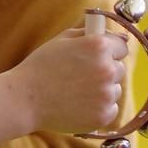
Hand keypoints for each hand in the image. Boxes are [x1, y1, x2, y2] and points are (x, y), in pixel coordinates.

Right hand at [0, 25, 127, 142]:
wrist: (24, 99)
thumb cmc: (41, 67)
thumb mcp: (63, 39)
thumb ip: (92, 33)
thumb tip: (121, 37)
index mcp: (99, 46)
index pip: (122, 47)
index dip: (108, 52)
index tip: (94, 58)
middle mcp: (107, 69)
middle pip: (119, 69)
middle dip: (104, 71)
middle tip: (80, 77)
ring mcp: (106, 94)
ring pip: (115, 89)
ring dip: (102, 90)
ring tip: (76, 92)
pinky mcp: (104, 115)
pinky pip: (110, 108)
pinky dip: (98, 109)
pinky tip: (78, 105)